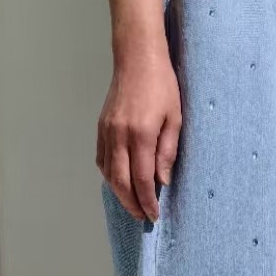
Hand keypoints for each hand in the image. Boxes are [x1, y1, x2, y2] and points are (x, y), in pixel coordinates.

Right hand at [96, 35, 181, 220]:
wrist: (137, 58)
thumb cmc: (162, 85)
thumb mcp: (175, 118)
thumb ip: (168, 152)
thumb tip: (163, 181)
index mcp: (140, 134)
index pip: (143, 179)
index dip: (148, 201)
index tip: (154, 215)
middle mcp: (119, 135)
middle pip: (121, 182)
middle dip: (132, 204)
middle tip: (143, 217)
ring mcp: (107, 131)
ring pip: (108, 173)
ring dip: (119, 194)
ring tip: (133, 205)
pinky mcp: (101, 127)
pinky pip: (102, 159)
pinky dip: (109, 176)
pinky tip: (119, 183)